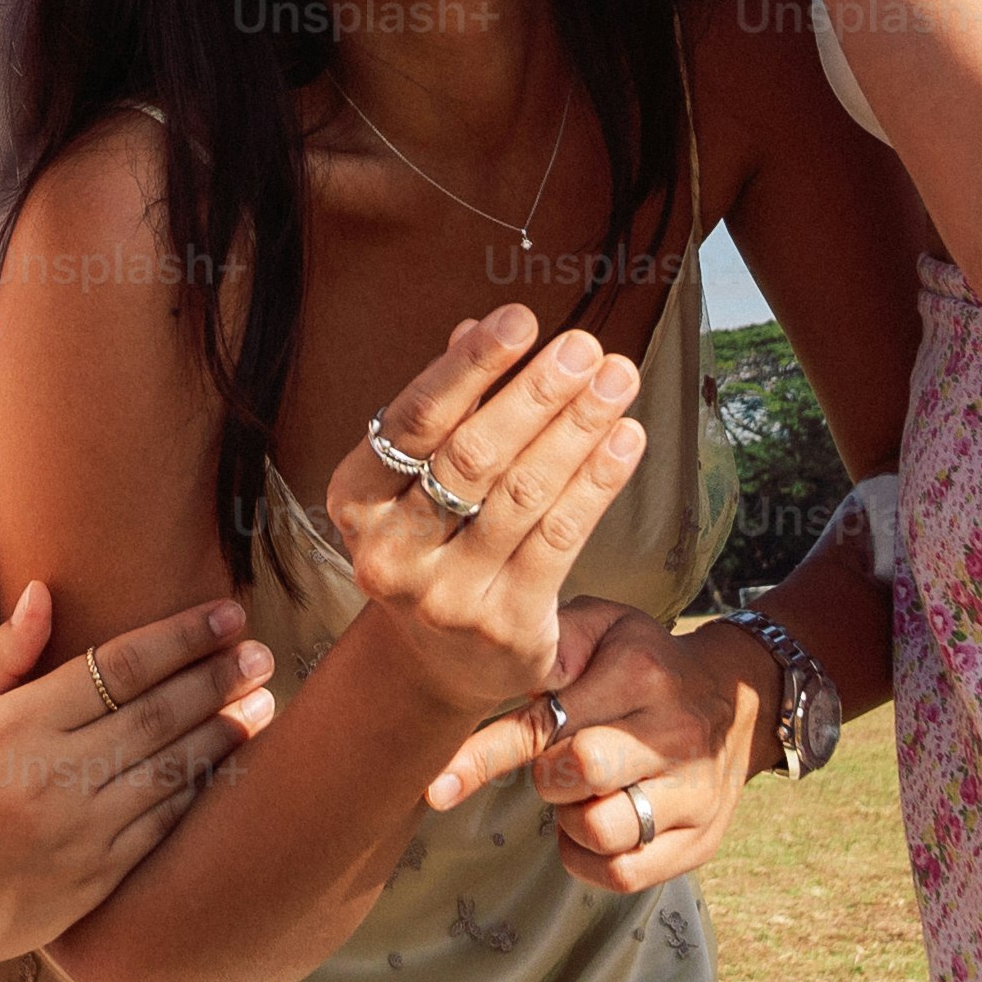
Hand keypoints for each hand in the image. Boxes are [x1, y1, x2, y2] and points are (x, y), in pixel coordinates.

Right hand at [0, 583, 276, 981]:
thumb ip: (0, 652)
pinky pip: (164, 824)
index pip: (119, 666)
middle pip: (157, 713)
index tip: (227, 615)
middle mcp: (55, 773)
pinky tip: (230, 764)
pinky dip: (201, 790)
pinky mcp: (98, 874)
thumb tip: (46, 591)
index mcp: (19, 724)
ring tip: (266, 704)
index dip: (181, 637)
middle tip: (263, 654)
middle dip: (218, 679)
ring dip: (224, 732)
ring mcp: (81, 828)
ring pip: (170, 769)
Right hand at [323, 303, 644, 716]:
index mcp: (355, 501)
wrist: (436, 664)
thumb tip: (474, 327)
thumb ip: (449, 409)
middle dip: (536, 394)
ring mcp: (445, 596)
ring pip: (523, 496)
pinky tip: (626, 438)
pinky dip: (597, 483)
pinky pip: (561, 540)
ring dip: (578, 428)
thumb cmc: (432, 542)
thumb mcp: (418, 480)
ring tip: (617, 377)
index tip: (520, 318)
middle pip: (472, 457)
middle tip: (584, 346)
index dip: (469, 366)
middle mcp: (390, 552)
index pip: (414, 420)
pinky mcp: (504, 626)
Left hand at [422, 601, 774, 891]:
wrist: (734, 699)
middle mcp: (674, 735)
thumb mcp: (607, 625)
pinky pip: (622, 875)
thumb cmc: (644, 663)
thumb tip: (517, 667)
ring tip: (583, 792)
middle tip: (557, 762)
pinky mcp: (701, 841)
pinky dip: (589, 859)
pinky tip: (593, 826)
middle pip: (573, 776)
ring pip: (599, 831)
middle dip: (545, 775)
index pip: (548, 723)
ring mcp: (694, 793)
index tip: (438, 786)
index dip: (486, 755)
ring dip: (569, 819)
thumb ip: (558, 637)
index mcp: (641, 674)